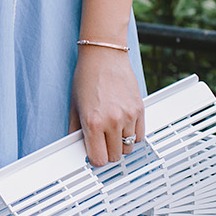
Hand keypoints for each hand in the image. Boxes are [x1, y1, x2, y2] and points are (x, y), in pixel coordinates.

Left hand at [68, 47, 144, 166]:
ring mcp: (128, 116)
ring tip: (112, 131)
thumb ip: (75, 130)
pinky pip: (140, 135)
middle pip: (114, 156)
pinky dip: (133, 135)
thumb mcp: (74, 106)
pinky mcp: (140, 109)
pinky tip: (123, 126)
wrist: (104, 55)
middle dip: (107, 151)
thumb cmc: (87, 77)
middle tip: (102, 141)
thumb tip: (76, 148)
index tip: (93, 154)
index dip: (95, 158)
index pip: (98, 160)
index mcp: (93, 122)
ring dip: (120, 143)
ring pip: (129, 147)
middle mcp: (112, 121)